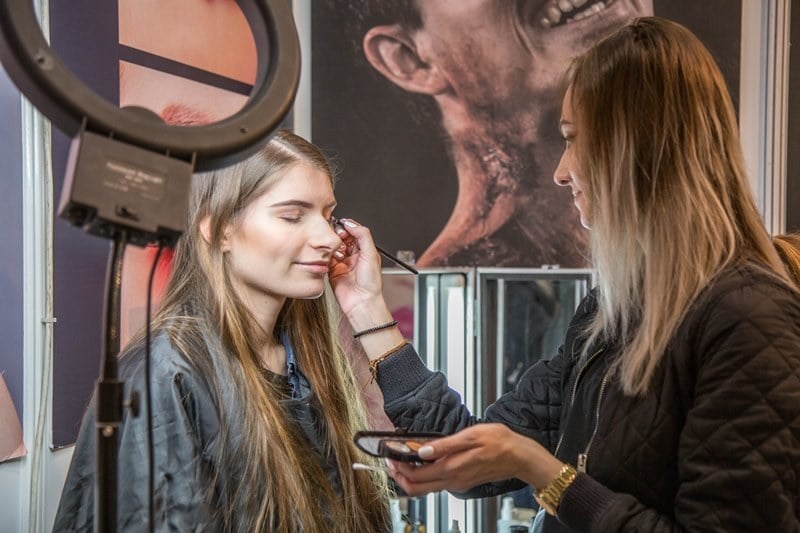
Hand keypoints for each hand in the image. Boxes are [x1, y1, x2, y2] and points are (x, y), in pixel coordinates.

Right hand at [327, 218, 385, 316]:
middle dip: (337, 235)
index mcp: (364, 250)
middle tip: (336, 237)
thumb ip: (362, 235)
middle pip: (341, 238)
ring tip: (335, 250)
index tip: (341, 225)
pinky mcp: (332, 271)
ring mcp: (342, 263)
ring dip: (332, 246)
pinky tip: (328, 256)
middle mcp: (353, 255)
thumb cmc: (371, 284)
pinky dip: (325, 255)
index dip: (347, 227)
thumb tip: (351, 223)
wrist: (362, 302)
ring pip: (332, 247)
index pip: (353, 232)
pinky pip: (325, 259)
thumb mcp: (371, 254)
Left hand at [386, 424, 562, 495]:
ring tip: (403, 459)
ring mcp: (457, 483)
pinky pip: (436, 484)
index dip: (399, 467)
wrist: (520, 456)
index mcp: (452, 469)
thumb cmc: (500, 442)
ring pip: (425, 488)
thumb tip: (423, 450)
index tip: (391, 455)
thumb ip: (444, 445)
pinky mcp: (462, 481)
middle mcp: (452, 480)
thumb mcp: (471, 436)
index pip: (415, 476)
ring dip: (410, 476)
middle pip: (416, 488)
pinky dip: (424, 475)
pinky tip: (423, 461)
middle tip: (391, 460)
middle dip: (399, 475)